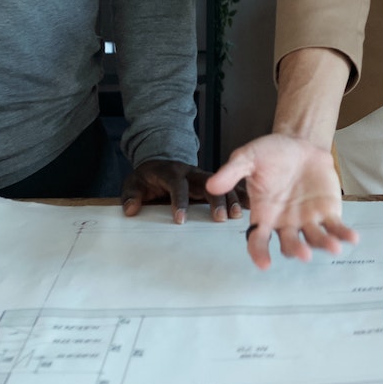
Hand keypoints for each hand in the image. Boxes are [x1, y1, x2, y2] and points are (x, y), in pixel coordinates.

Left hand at [121, 158, 238, 223]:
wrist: (160, 164)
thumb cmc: (148, 178)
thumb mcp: (134, 183)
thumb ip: (131, 195)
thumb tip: (131, 209)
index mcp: (171, 172)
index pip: (177, 185)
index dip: (179, 202)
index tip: (180, 220)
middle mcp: (191, 173)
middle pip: (206, 183)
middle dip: (214, 200)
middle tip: (219, 218)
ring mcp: (204, 177)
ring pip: (221, 185)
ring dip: (230, 199)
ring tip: (237, 216)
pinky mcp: (213, 183)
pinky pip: (229, 187)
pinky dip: (240, 196)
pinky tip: (251, 206)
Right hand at [205, 133, 357, 269]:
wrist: (299, 143)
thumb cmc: (270, 153)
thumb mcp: (247, 157)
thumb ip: (231, 172)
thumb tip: (211, 185)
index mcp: (264, 215)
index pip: (258, 240)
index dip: (259, 253)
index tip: (264, 264)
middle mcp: (285, 223)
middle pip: (289, 244)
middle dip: (296, 250)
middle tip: (302, 253)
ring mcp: (308, 220)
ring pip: (314, 239)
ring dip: (323, 245)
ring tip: (333, 247)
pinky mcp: (328, 212)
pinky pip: (336, 228)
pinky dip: (343, 235)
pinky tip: (352, 239)